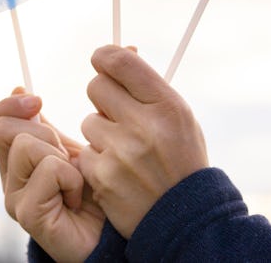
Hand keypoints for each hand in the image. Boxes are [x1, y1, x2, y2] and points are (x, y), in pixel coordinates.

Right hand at [0, 89, 104, 260]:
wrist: (112, 232)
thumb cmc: (93, 191)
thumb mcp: (66, 149)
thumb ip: (42, 126)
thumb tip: (18, 90)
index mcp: (15, 162)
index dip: (9, 105)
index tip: (37, 101)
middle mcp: (9, 180)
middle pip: (2, 128)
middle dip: (42, 130)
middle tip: (64, 156)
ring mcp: (14, 199)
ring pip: (24, 144)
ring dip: (60, 156)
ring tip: (74, 180)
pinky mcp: (27, 215)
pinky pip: (48, 169)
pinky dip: (71, 178)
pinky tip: (77, 196)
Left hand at [79, 46, 208, 238]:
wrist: (186, 220)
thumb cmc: (181, 159)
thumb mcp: (179, 117)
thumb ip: (148, 86)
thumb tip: (119, 49)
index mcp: (167, 105)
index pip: (121, 62)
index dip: (104, 56)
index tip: (101, 60)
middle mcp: (144, 125)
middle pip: (96, 86)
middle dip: (103, 97)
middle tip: (117, 111)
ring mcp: (121, 152)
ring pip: (88, 121)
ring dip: (100, 132)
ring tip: (125, 150)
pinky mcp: (102, 177)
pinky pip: (85, 153)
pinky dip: (97, 161)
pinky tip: (118, 172)